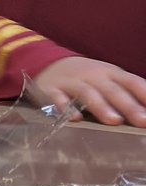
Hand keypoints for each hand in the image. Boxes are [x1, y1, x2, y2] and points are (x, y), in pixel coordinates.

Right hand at [27, 56, 145, 127]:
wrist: (49, 64)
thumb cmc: (87, 78)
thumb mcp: (109, 80)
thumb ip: (128, 94)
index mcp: (111, 73)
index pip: (132, 82)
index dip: (145, 94)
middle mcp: (93, 76)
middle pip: (112, 90)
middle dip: (128, 105)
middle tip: (142, 121)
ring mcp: (72, 82)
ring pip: (88, 93)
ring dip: (101, 106)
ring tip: (114, 121)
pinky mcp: (52, 90)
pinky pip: (59, 99)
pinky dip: (66, 108)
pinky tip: (74, 119)